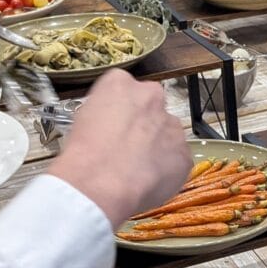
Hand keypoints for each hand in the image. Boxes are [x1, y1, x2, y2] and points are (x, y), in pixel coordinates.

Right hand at [49, 70, 189, 229]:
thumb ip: (105, 111)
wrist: (101, 183)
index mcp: (121, 84)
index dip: (121, 112)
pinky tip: (149, 180)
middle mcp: (151, 97)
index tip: (117, 125)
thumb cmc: (86, 154)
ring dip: (158, 147)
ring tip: (138, 168)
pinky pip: (178, 160)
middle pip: (152, 108)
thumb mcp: (82, 118)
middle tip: (129, 147)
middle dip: (144, 125)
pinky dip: (167, 170)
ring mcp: (172, 125)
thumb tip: (110, 123)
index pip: (126, 90)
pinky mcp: (184, 153)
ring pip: (168, 134)